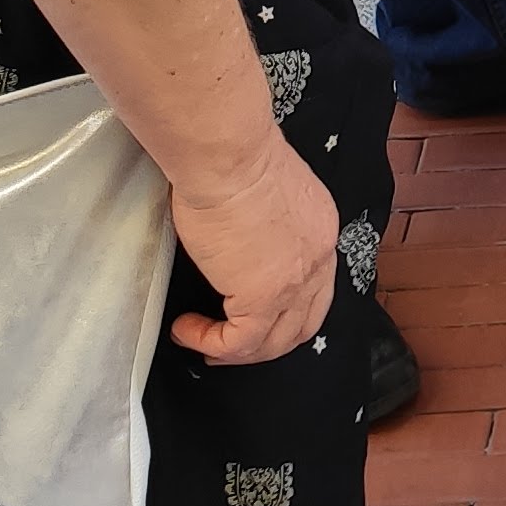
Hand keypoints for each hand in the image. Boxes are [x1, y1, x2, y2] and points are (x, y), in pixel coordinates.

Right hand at [165, 133, 338, 364]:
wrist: (227, 154)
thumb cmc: (232, 157)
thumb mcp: (265, 192)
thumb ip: (263, 222)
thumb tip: (237, 242)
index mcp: (319, 229)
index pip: (314, 288)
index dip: (283, 310)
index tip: (247, 313)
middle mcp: (318, 259)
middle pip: (302, 324)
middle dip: (265, 343)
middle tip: (226, 344)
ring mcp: (296, 282)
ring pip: (274, 343)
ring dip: (235, 350)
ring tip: (200, 339)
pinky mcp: (264, 298)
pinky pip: (239, 343)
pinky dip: (210, 343)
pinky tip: (186, 329)